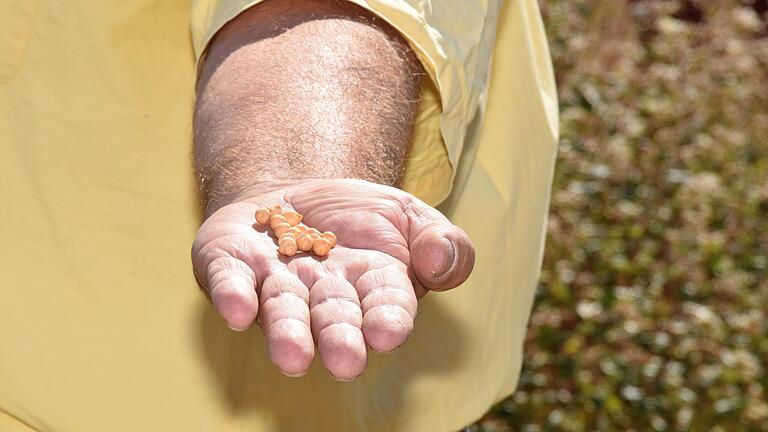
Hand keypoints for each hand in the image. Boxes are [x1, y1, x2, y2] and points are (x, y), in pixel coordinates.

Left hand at [191, 178, 473, 379]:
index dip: (387, 318)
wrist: (296, 191)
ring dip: (287, 332)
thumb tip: (438, 261)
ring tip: (292, 357)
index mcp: (373, 284)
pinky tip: (237, 311)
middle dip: (337, 338)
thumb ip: (443, 243)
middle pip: (332, 317)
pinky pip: (230, 279)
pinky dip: (233, 294)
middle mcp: (323, 292)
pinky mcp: (233, 261)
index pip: (386, 304)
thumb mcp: (411, 216)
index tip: (387, 333)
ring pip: (281, 309)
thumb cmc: (361, 217)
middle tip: (344, 362)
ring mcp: (276, 279)